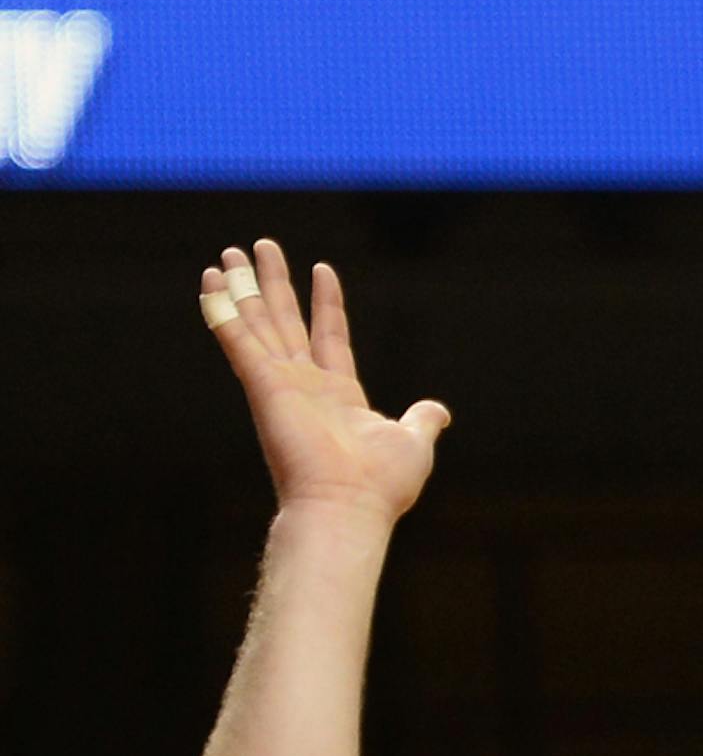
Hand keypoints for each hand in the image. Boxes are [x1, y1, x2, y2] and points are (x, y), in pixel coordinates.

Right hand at [203, 242, 448, 522]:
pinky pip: (239, 341)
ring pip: (258, 323)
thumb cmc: (380, 487)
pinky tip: (210, 283)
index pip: (330, 335)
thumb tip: (438, 411)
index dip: (326, 302)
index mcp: (339, 394)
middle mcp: (304, 385)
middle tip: (258, 247)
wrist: (348, 508)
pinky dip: (223, 311)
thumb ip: (422, 420)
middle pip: (285, 321)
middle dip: (273, 283)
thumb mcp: (412, 442)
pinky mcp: (263, 386)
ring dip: (242, 287)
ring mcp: (281, 384)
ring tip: (230, 253)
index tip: (322, 269)